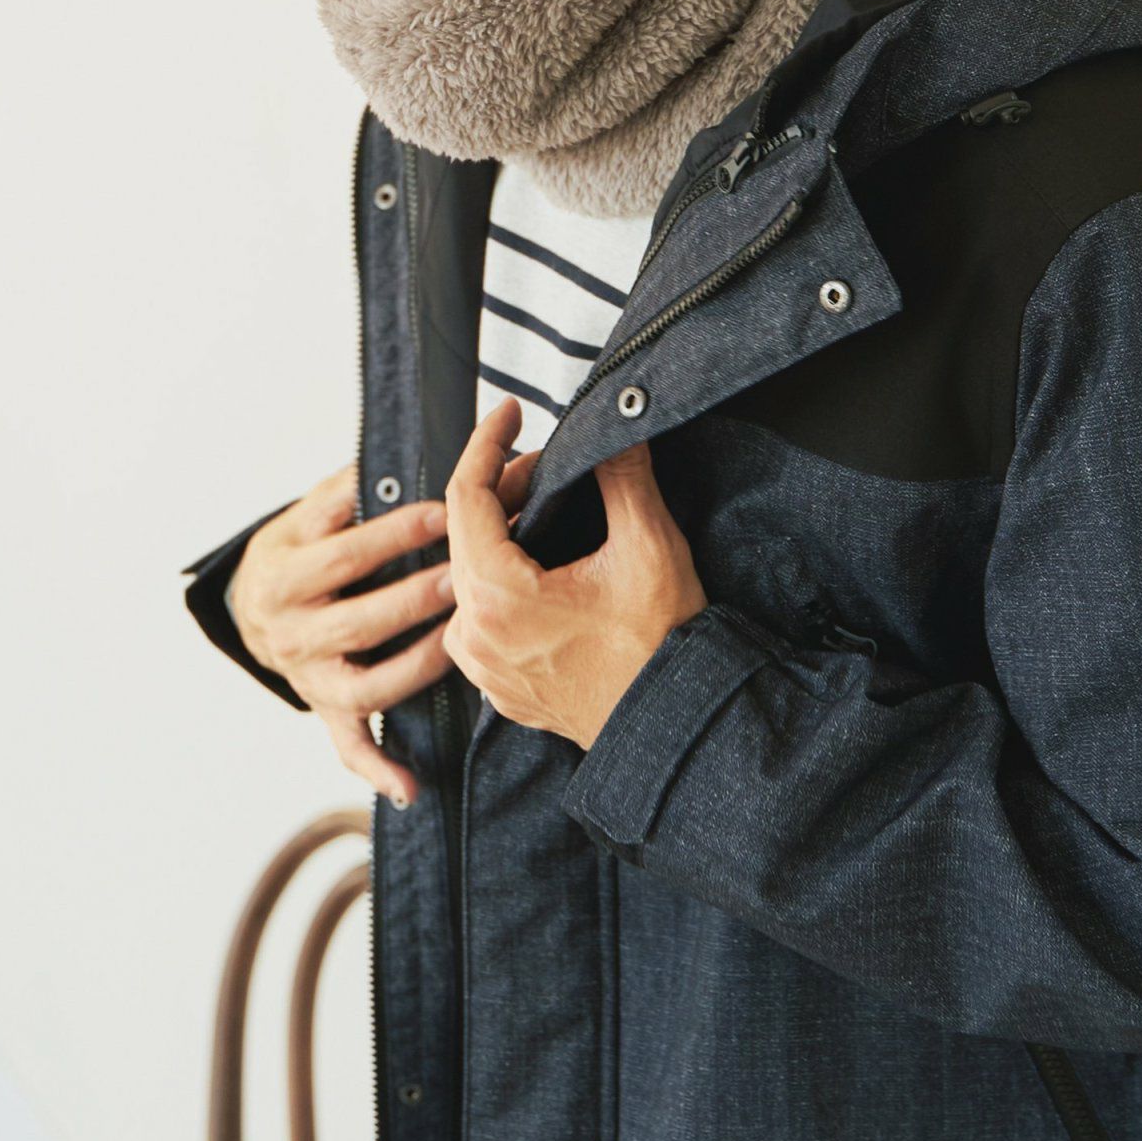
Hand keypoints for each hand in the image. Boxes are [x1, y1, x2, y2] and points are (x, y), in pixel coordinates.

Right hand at [230, 454, 539, 804]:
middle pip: (358, 618)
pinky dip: (379, 769)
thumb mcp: (305, 514)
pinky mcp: (325, 709)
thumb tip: (402, 456)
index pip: (341, 552)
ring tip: (462, 643)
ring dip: (417, 665)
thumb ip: (347, 491)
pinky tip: (413, 787)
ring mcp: (308, 676)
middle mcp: (290, 630)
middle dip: (417, 596)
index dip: (394, 532)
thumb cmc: (298, 550)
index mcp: (284, 572)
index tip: (446, 511)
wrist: (248, 605)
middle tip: (469, 575)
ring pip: (365, 682)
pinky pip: (350, 746)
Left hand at [442, 396, 707, 749]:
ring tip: (549, 512)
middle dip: (504, 487)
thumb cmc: (663, 648)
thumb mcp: (650, 547)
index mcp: (498, 597)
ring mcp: (483, 667)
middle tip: (552, 464)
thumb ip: (623, 477)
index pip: (466, 496)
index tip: (507, 411)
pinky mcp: (499, 686)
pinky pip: (482, 618)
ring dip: (503, 536)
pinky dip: (503, 582)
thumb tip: (615, 430)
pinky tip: (545, 569)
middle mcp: (476, 635)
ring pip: (471, 576)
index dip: (485, 443)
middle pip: (466, 534)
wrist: (675, 729)